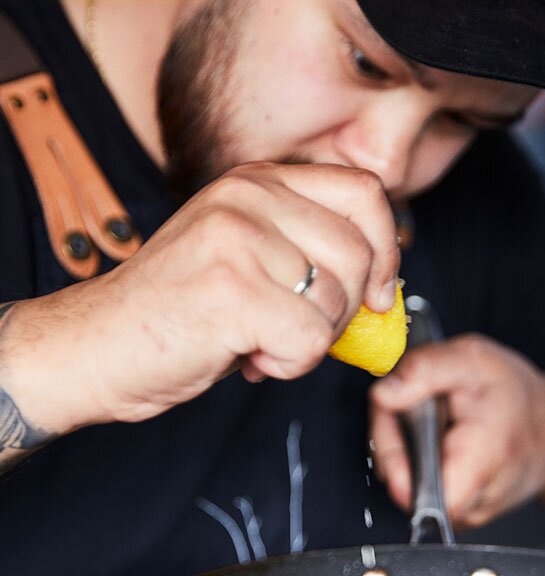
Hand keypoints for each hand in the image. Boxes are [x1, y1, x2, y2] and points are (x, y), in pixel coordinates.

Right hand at [6, 162, 399, 430]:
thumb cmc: (178, 312)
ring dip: (309, 342)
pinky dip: (290, 365)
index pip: (364, 192)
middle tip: (298, 332)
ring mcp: (237, 239)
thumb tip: (381, 294)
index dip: (387, 247)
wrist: (98, 346)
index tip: (376, 292)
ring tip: (261, 342)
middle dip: (343, 312)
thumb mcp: (248, 261)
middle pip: (358, 252)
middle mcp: (248, 198)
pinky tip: (252, 358)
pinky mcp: (230, 289)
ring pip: (336, 302)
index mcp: (257, 182)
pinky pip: (308, 340)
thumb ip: (309, 258)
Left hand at [369, 335, 544, 527]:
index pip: (421, 494)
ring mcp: (467, 514)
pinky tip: (431, 440)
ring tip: (426, 420)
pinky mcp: (459, 516)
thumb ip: (425, 370)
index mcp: (482, 462)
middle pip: (404, 488)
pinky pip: (420, 493)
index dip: (394, 458)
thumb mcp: (474, 360)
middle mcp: (475, 501)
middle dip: (391, 443)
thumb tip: (384, 393)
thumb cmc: (516, 397)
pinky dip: (416, 464)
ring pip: (408, 490)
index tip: (394, 418)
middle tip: (406, 405)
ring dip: (401, 452)